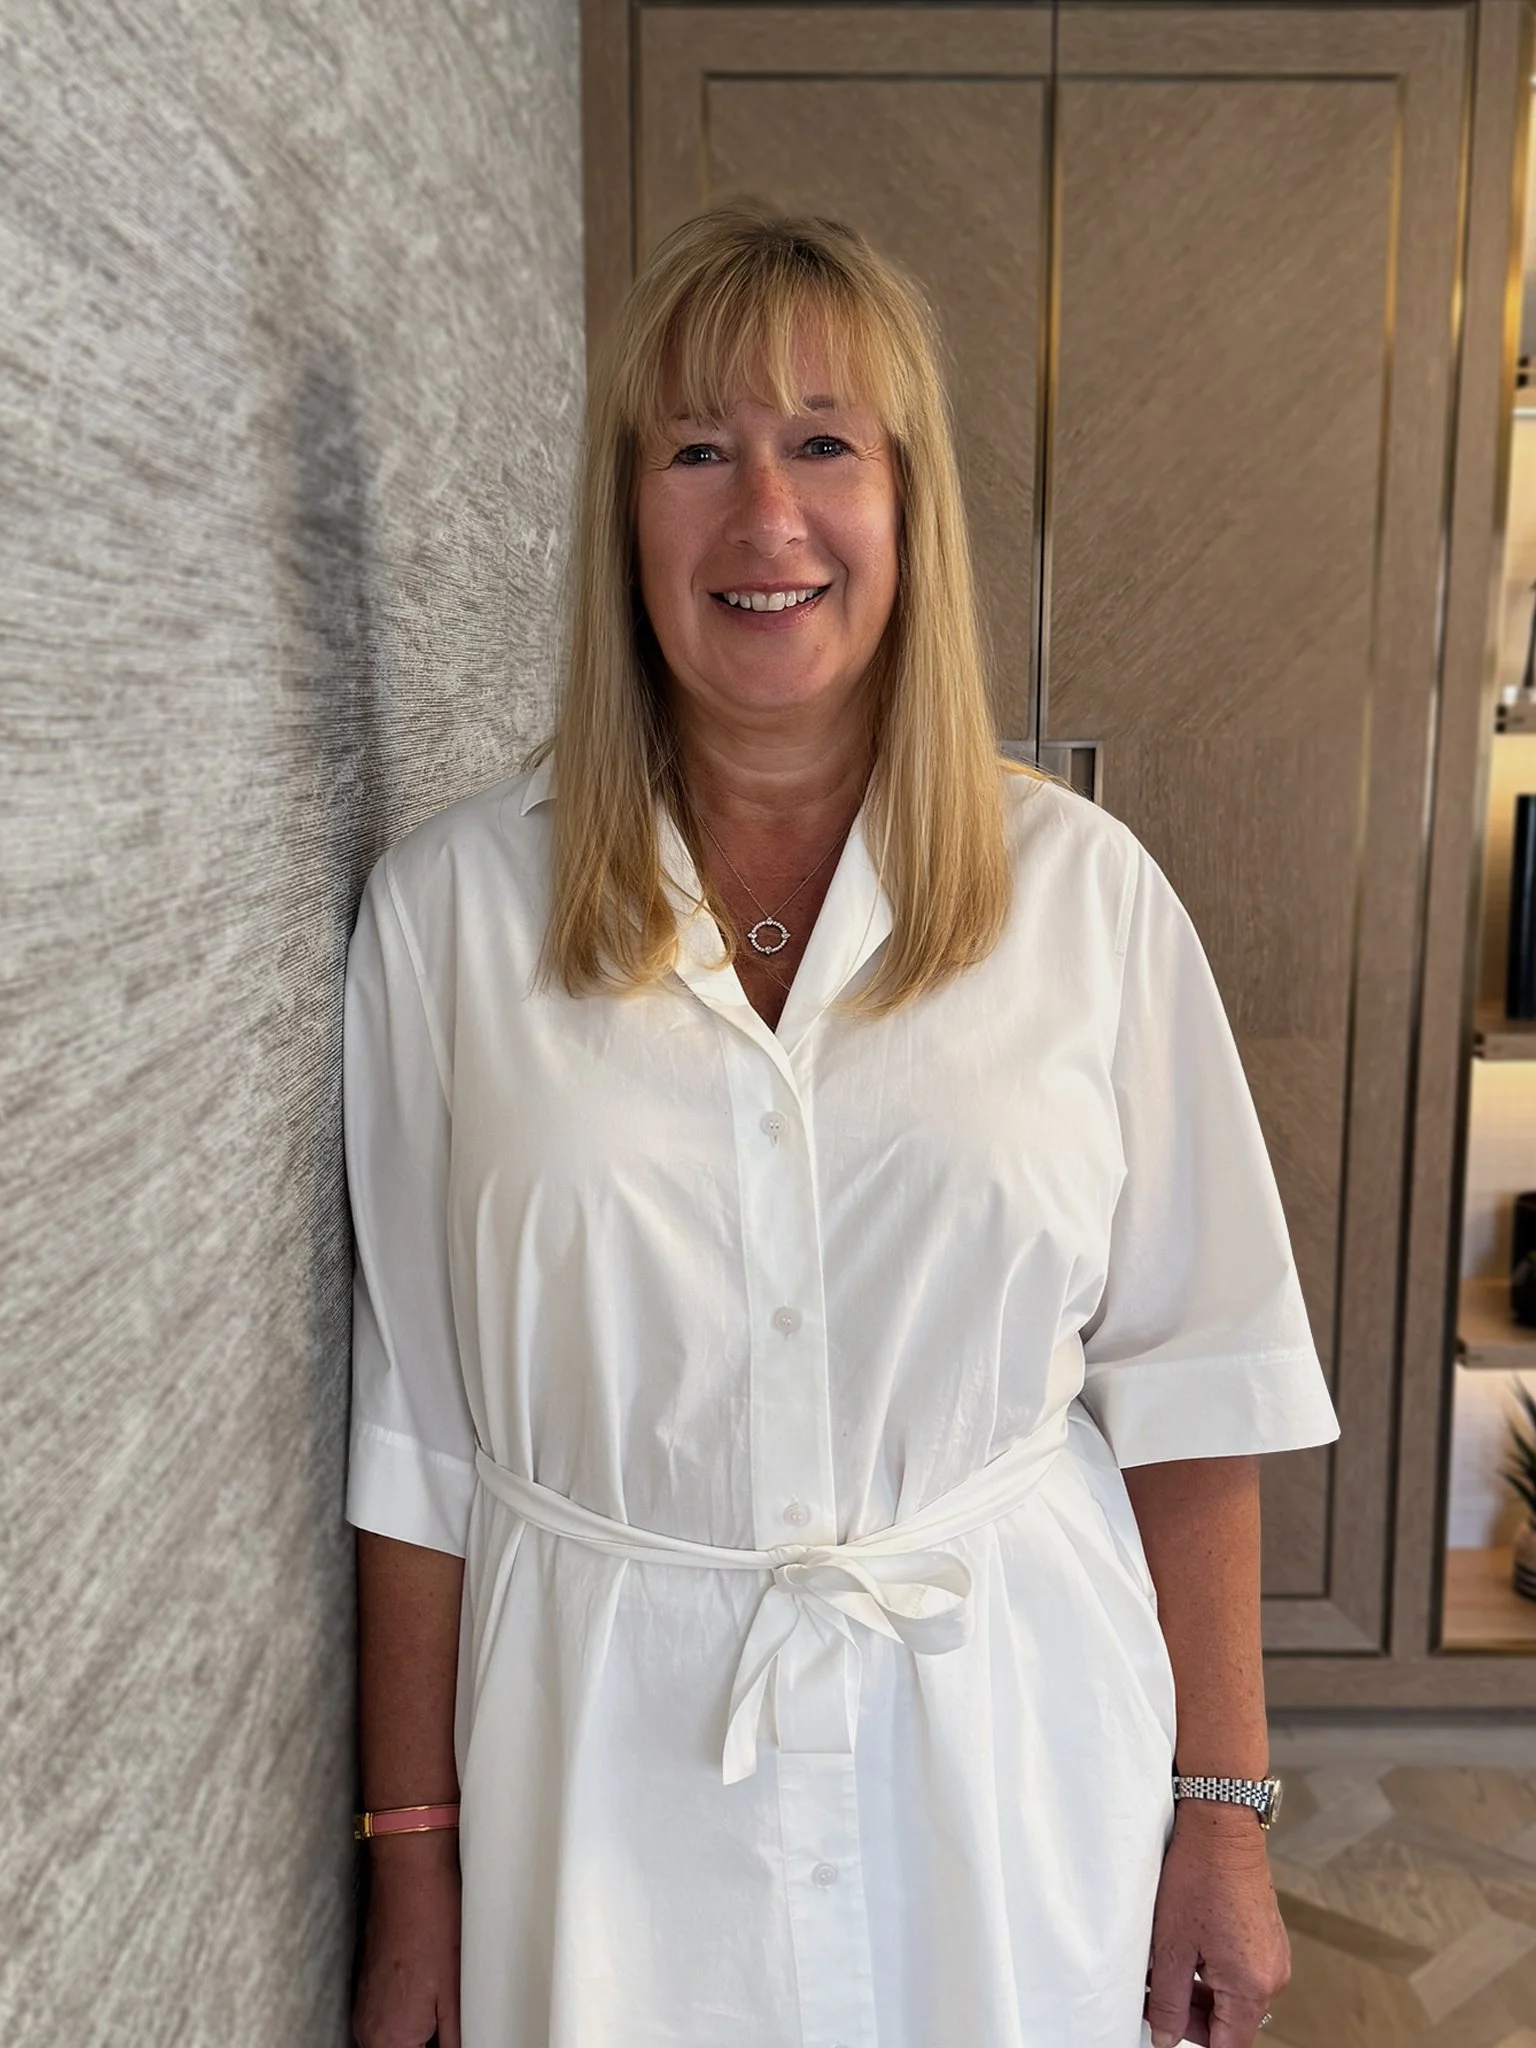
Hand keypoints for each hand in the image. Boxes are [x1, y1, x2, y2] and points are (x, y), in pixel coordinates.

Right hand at [353, 1833, 462, 2047]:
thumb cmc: (432, 1924)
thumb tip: (462, 2047)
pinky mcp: (366, 1988)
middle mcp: (368, 2029)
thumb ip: (454, 2038)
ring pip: (392, 2040)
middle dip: (427, 2041)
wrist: (409, 1876)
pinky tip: (428, 1992)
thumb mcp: (455, 1994)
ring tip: (440, 2004)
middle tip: (447, 2020)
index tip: (449, 2032)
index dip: (438, 2045)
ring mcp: (364, 2008)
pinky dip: (407, 2016)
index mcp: (390, 2039)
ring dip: (417, 2033)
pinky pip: (386, 2019)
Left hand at [1143, 1803, 1289, 2047]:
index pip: (1228, 2045)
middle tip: (1155, 1996)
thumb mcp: (1171, 1946)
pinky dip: (1214, 1971)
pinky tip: (1187, 1949)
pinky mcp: (1268, 1937)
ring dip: (1201, 1993)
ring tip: (1166, 1968)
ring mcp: (1274, 1955)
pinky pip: (1242, 1972)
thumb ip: (1169, 2002)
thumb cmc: (1196, 1877)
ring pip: (1235, 1997)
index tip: (1167, 2029)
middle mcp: (1273, 1977)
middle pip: (1232, 2023)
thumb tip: (1166, 2038)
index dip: (1194, 2040)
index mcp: (1252, 1987)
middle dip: (1192, 2017)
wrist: (1221, 1825)